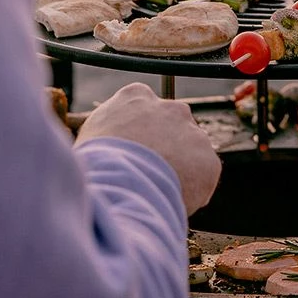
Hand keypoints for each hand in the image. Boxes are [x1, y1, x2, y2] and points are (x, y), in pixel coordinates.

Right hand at [76, 82, 221, 214]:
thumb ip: (108, 132)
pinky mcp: (208, 160)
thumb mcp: (88, 138)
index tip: (133, 147)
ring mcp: (193, 132)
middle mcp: (170, 108)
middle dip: (163, 146)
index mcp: (135, 97)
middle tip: (146, 172)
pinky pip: (202, 175)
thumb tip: (107, 145)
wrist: (117, 188)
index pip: (142, 105)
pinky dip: (191, 189)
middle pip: (171, 125)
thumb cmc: (93, 167)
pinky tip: (169, 200)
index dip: (138, 130)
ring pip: (189, 151)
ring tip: (154, 190)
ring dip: (178, 168)